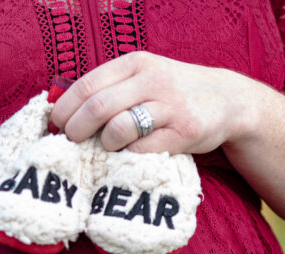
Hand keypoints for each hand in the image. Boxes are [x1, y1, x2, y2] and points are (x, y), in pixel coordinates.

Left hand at [49, 51, 258, 154]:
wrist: (227, 101)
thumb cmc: (171, 94)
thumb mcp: (142, 77)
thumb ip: (108, 88)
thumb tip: (61, 110)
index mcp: (134, 64)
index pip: (86, 85)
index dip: (65, 110)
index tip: (57, 126)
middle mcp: (151, 80)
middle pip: (97, 108)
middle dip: (76, 130)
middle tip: (73, 143)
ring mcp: (169, 106)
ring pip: (118, 129)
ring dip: (103, 145)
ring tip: (105, 149)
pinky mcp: (184, 132)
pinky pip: (142, 150)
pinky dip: (128, 157)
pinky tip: (129, 156)